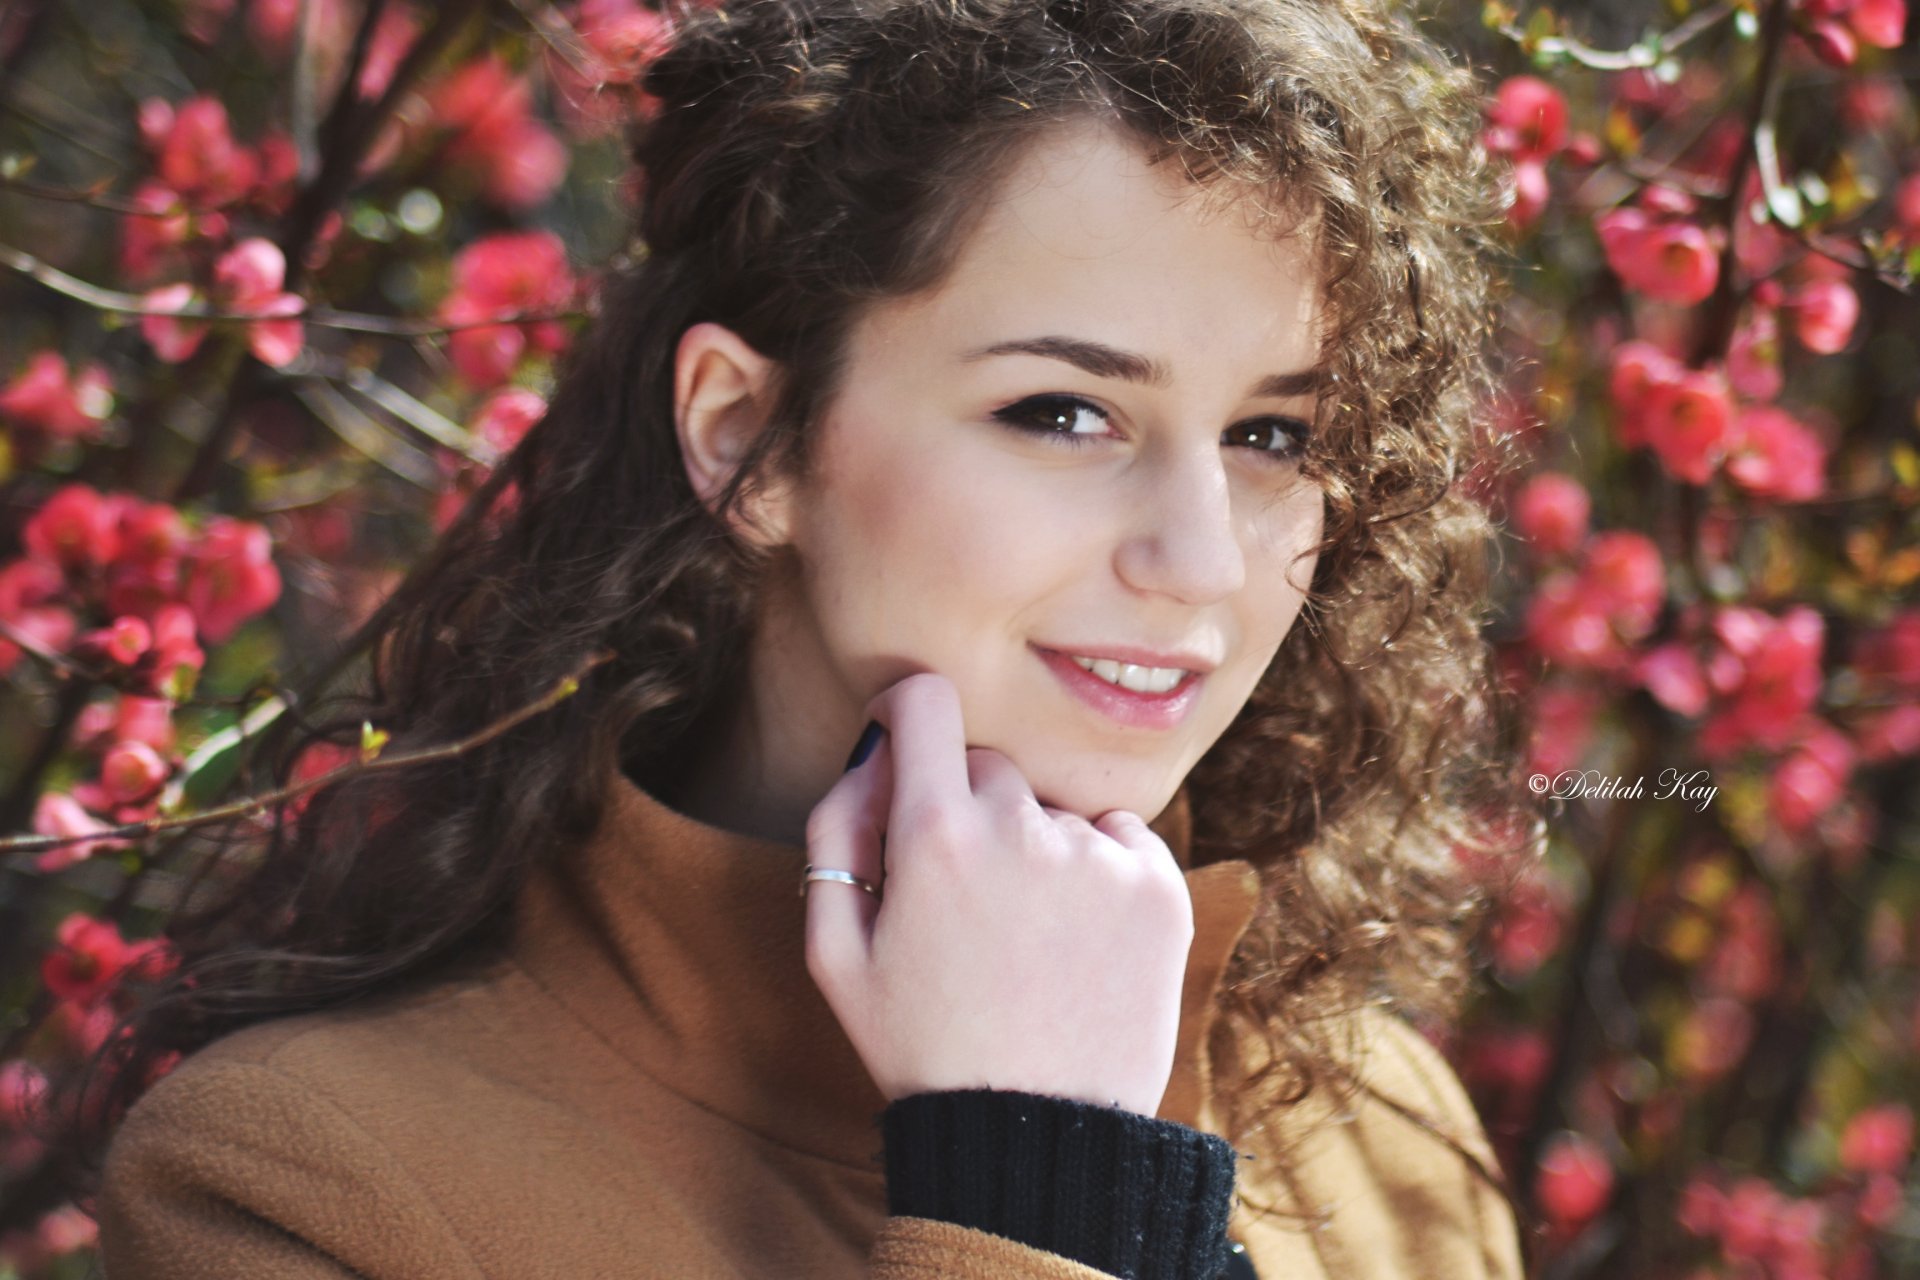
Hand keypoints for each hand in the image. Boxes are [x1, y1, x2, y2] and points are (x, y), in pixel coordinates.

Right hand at [803, 672, 1194, 1116]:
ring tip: (1025, 941)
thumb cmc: (923, 1049)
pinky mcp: (1159, 887)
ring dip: (1035, 848)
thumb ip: (836, 834)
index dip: (906, 712)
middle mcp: (1023, 827)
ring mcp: (1099, 855)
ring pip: (1053, 810)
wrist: (1039, 1136)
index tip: (905, 739)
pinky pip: (1119, 838)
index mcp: (935, 835)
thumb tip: (872, 752)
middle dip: (966, 810)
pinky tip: (1075, 943)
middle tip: (961, 899)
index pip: (925, 701)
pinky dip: (1097, 872)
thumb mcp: (836, 956)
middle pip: (987, 766)